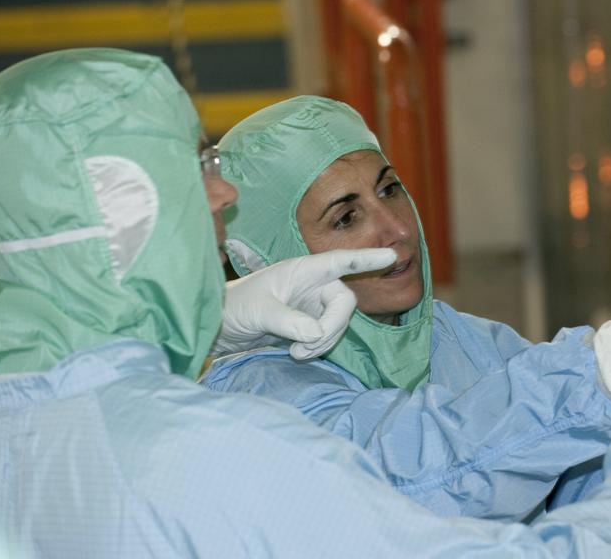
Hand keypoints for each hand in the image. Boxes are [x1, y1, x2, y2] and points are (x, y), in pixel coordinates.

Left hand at [211, 248, 395, 359]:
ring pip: (339, 322)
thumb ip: (289, 321)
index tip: (393, 256)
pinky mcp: (308, 324)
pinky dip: (318, 347)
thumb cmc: (233, 307)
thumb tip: (317, 333)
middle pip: (344, 302)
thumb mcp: (259, 311)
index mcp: (303, 270)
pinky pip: (328, 335)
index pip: (341, 261)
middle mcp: (313, 285)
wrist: (217, 327)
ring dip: (325, 341)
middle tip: (309, 346)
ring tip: (298, 353)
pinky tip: (297, 353)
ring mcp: (312, 305)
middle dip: (333, 326)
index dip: (368, 259)